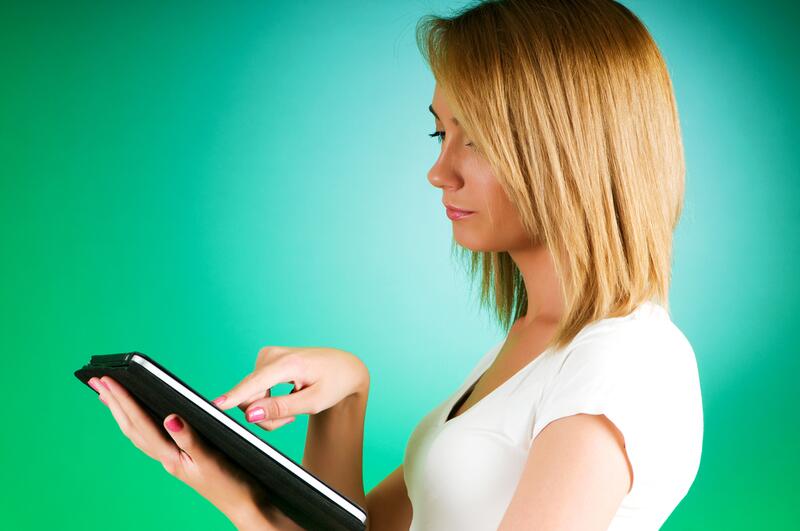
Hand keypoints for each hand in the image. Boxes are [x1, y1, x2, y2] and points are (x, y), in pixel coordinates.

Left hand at [88, 376, 273, 529]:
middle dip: (113, 404)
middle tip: (96, 381)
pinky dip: (139, 423)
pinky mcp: (182, 459)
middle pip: (132, 428)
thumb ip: (191, 439)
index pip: (140, 424)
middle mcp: (167, 458)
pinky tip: (140, 417)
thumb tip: (170, 417)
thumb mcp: (212, 461)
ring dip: (121, 413)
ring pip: (138, 434)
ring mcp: (172, 460)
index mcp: (171, 457)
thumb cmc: (232, 485)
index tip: (107, 381)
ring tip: (108, 395)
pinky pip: (151, 438)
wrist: (245, 506)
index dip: (123, 401)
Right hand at [213, 345, 368, 430]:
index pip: (256, 382)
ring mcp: (267, 355)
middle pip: (250, 396)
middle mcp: (273, 354)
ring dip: (267, 410)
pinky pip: (254, 389)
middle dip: (265, 416)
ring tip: (293, 409)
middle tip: (290, 419)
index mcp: (289, 363)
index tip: (216, 405)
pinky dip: (267, 400)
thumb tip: (250, 415)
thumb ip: (281, 408)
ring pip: (250, 395)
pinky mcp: (264, 360)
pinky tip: (287, 397)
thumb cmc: (334, 384)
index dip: (235, 396)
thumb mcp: (314, 402)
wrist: (344, 368)